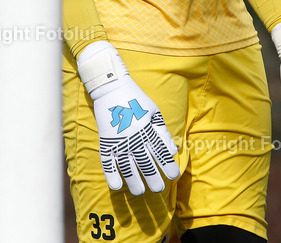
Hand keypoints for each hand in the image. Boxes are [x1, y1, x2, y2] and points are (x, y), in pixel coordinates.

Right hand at [77, 41, 179, 194]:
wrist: (112, 89)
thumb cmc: (137, 100)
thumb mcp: (154, 113)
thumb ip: (163, 132)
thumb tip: (173, 151)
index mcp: (148, 130)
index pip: (161, 152)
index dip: (168, 165)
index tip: (174, 176)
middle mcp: (134, 138)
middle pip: (145, 164)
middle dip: (153, 179)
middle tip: (159, 189)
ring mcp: (119, 141)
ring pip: (127, 167)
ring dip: (133, 182)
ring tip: (139, 192)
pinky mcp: (106, 141)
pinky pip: (108, 162)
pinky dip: (111, 175)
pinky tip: (117, 186)